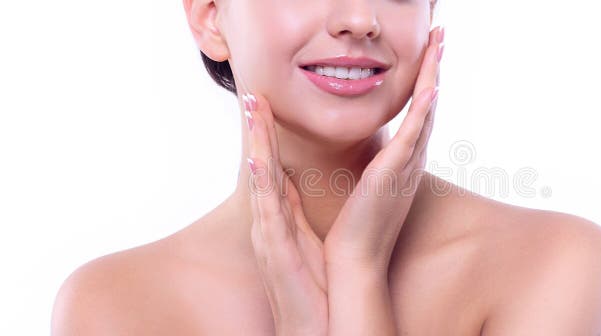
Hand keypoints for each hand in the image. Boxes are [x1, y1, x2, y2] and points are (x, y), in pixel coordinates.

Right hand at [243, 92, 327, 335]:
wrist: (312, 326)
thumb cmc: (310, 284)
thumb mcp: (302, 237)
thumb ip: (293, 208)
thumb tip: (290, 178)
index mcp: (278, 215)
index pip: (269, 165)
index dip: (265, 133)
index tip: (263, 102)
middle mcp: (268, 219)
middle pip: (260, 164)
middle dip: (256, 128)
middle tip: (252, 92)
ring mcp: (267, 232)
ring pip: (261, 178)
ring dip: (256, 143)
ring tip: (252, 110)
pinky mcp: (275, 248)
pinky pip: (268, 209)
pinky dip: (262, 182)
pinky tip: (257, 157)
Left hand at [324, 26, 443, 271]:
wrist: (356, 261)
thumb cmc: (358, 228)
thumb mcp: (369, 187)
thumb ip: (375, 166)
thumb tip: (372, 153)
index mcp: (403, 161)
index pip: (418, 111)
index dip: (425, 79)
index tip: (428, 52)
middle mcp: (411, 159)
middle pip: (429, 104)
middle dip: (435, 67)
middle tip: (441, 34)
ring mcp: (406, 165)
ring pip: (425, 111)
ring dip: (433, 75)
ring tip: (439, 43)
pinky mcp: (393, 173)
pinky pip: (412, 135)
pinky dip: (423, 110)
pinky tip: (430, 86)